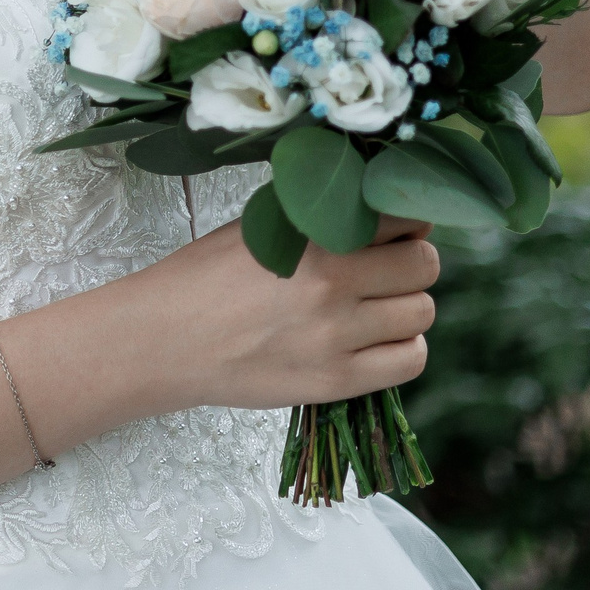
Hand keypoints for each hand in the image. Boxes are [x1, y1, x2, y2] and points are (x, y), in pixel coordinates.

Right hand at [139, 213, 436, 411]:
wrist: (165, 339)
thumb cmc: (205, 275)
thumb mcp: (257, 225)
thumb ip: (317, 216)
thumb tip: (378, 209)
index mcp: (311, 235)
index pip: (402, 218)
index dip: (404, 222)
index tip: (391, 231)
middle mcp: (330, 282)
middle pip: (424, 265)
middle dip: (411, 262)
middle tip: (385, 270)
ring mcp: (336, 335)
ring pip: (421, 312)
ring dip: (406, 306)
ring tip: (375, 308)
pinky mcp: (336, 380)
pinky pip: (410, 360)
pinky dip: (404, 347)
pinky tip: (377, 340)